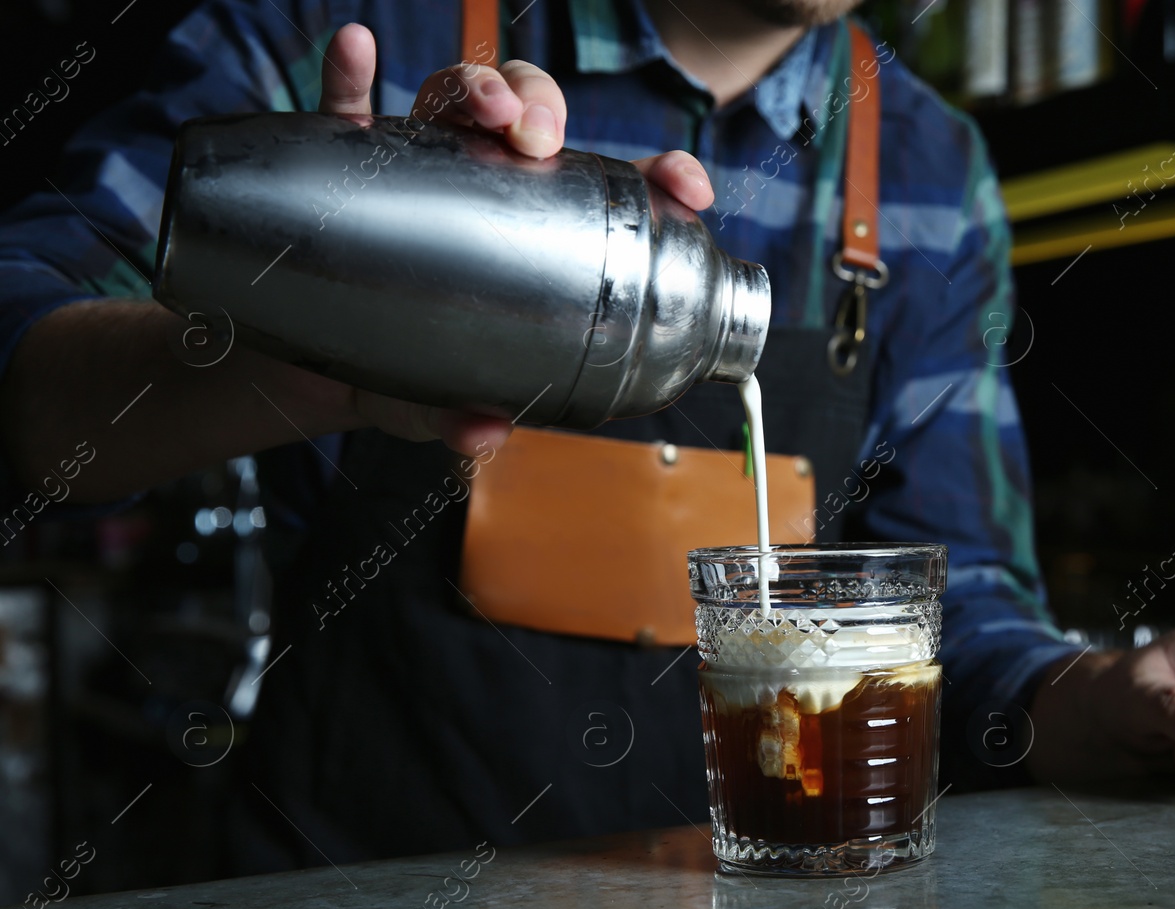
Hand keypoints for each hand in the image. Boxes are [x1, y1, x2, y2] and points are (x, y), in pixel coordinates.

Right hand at [308, 24, 715, 452]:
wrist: (329, 375)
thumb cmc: (419, 378)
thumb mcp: (449, 405)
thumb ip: (466, 418)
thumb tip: (479, 434)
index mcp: (543, 235)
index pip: (616, 191)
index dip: (660, 179)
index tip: (686, 189)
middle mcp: (488, 187)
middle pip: (531, 120)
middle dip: (545, 110)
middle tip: (540, 143)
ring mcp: (421, 167)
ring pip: (456, 98)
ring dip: (476, 87)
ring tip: (484, 108)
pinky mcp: (350, 162)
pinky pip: (347, 106)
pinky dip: (352, 73)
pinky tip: (359, 49)